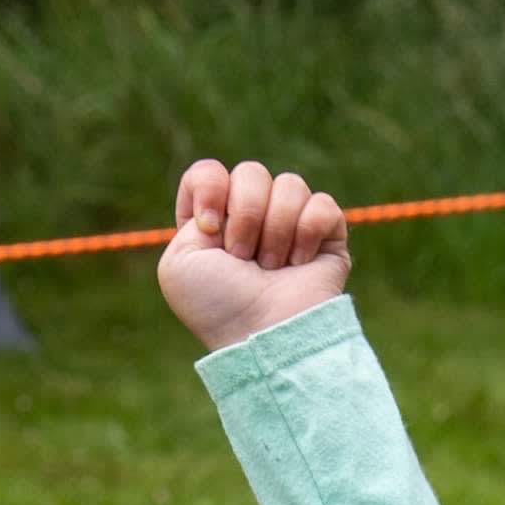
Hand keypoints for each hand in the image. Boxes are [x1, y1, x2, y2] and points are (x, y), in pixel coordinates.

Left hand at [159, 160, 350, 352]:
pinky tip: (300, 263)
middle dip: (246, 215)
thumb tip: (230, 200)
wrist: (264, 332)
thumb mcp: (178, 263)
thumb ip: (190, 211)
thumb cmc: (219, 306)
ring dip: (277, 230)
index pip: (210, 172)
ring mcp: (291, 225)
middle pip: (251, 172)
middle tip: (244, 258)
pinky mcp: (326, 235)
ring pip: (289, 184)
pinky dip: (308, 233)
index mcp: (214, 223)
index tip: (210, 226)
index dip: (210, 188)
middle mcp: (252, 220)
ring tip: (273, 268)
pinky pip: (321, 203)